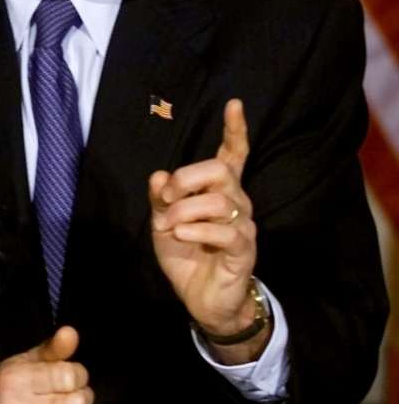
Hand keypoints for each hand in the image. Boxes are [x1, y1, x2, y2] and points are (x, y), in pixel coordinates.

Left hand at [150, 99, 266, 361]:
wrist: (202, 299)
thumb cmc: (186, 255)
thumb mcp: (163, 223)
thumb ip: (161, 199)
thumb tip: (159, 175)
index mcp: (218, 191)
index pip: (233, 154)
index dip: (235, 130)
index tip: (234, 104)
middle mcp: (236, 202)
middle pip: (219, 170)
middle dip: (186, 178)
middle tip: (164, 199)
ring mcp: (243, 225)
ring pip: (219, 200)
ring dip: (183, 210)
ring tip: (166, 227)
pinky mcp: (243, 250)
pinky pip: (224, 230)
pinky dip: (196, 230)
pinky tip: (181, 236)